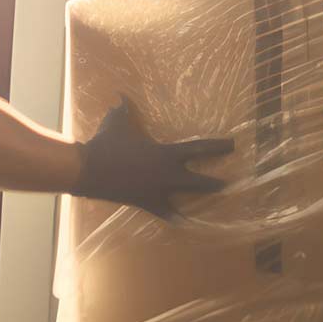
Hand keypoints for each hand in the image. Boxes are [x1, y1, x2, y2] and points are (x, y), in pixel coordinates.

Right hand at [73, 97, 233, 219]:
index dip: (218, 147)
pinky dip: (177, 219)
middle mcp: (168, 174)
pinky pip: (167, 213)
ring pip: (187, 197)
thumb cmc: (106, 143)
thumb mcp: (116, 121)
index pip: (199, 149)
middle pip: (201, 181)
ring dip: (202, 199)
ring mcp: (159, 191)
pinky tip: (188, 225)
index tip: (234, 145)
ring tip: (214, 205)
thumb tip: (121, 96)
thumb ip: (124, 109)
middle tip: (233, 183)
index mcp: (166, 153)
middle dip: (218, 183)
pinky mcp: (148, 203)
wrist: (89, 169)